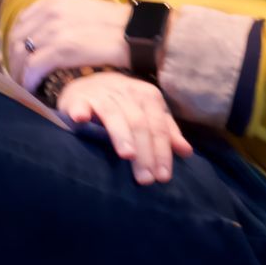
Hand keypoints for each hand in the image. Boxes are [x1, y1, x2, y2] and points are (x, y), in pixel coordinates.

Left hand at [10, 0, 131, 90]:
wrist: (142, 34)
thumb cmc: (119, 28)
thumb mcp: (85, 14)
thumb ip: (64, 21)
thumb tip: (46, 38)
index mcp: (55, 0)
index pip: (21, 23)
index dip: (16, 44)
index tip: (20, 62)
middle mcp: (52, 10)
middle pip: (16, 39)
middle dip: (14, 62)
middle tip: (20, 80)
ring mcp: (56, 28)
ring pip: (22, 55)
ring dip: (20, 74)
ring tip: (27, 88)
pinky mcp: (63, 48)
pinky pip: (34, 67)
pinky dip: (30, 80)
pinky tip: (34, 90)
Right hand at [58, 72, 191, 185]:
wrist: (89, 85)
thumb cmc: (123, 105)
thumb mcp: (147, 114)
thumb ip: (166, 132)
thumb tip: (187, 152)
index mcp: (147, 96)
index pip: (158, 127)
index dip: (162, 151)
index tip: (163, 176)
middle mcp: (126, 92)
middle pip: (138, 124)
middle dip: (144, 152)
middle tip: (146, 179)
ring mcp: (101, 94)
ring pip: (113, 115)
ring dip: (120, 134)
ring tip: (127, 155)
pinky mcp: (78, 97)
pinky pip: (80, 104)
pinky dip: (81, 111)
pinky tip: (81, 120)